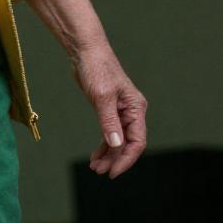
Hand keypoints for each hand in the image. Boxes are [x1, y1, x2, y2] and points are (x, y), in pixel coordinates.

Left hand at [71, 44, 147, 178]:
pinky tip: (96, 155)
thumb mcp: (102, 96)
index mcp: (136, 109)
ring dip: (108, 155)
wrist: (85, 50)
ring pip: (118, 140)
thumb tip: (116, 146)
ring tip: (95, 167)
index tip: (113, 172)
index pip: (137, 142)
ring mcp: (120, 111)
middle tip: (99, 171)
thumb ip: (109, 122)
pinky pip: (109, 132)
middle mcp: (131, 112)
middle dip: (115, 159)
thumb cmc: (96, 68)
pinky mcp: (108, 109)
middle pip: (127, 144)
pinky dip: (104, 145)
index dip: (126, 159)